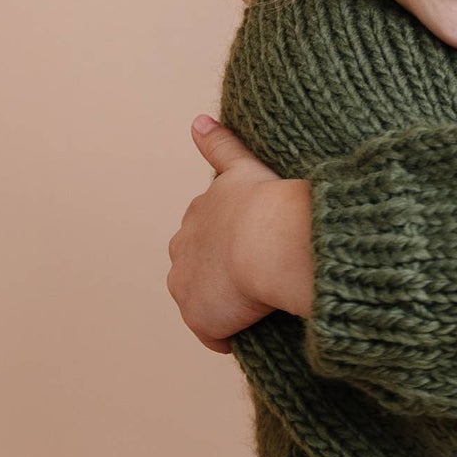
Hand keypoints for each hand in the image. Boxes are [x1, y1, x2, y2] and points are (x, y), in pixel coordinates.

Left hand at [166, 116, 315, 353]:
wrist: (270, 240)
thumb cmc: (272, 205)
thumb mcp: (245, 167)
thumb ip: (221, 146)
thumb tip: (197, 121)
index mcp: (199, 211)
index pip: (203, 228)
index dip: (227, 239)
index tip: (249, 246)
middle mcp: (184, 245)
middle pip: (195, 264)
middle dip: (217, 272)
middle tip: (256, 279)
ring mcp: (188, 282)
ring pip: (201, 298)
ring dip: (221, 305)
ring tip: (254, 310)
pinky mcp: (198, 315)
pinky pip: (211, 334)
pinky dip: (225, 336)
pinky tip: (246, 335)